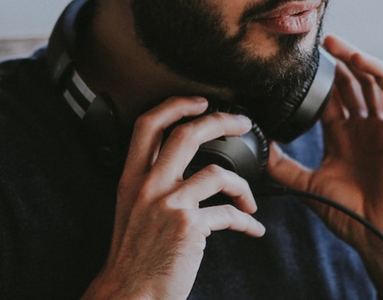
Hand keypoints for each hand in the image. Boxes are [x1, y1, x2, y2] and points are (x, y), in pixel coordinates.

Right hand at [81, 97, 265, 299]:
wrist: (129, 293)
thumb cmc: (135, 257)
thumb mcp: (132, 211)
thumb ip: (152, 186)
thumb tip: (188, 172)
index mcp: (132, 178)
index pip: (148, 125)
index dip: (176, 105)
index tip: (199, 101)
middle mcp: (148, 186)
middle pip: (187, 134)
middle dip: (221, 120)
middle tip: (241, 122)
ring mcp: (169, 204)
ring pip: (218, 173)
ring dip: (244, 186)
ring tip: (250, 200)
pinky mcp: (189, 226)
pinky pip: (229, 214)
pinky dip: (247, 222)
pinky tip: (253, 228)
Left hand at [266, 35, 382, 298]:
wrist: (381, 236)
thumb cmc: (351, 215)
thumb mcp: (307, 184)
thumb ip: (283, 165)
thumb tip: (257, 146)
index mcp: (343, 138)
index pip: (330, 99)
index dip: (316, 79)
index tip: (295, 63)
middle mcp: (363, 128)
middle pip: (350, 84)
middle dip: (334, 62)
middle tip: (313, 42)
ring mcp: (382, 127)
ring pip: (371, 81)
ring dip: (354, 59)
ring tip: (332, 42)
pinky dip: (378, 72)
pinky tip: (358, 59)